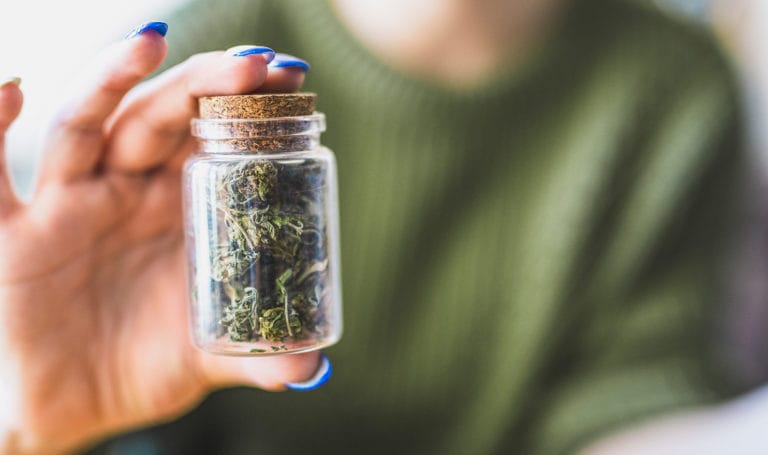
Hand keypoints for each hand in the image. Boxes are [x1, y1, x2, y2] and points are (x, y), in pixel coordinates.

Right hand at [0, 24, 317, 453]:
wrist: (71, 409)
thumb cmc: (139, 369)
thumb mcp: (205, 356)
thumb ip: (256, 356)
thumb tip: (313, 369)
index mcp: (176, 209)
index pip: (209, 137)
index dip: (245, 105)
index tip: (290, 78)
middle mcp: (124, 193)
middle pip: (158, 118)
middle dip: (202, 85)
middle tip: (253, 64)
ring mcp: (67, 205)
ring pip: (86, 125)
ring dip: (113, 79)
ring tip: (153, 42)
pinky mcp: (12, 234)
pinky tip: (15, 88)